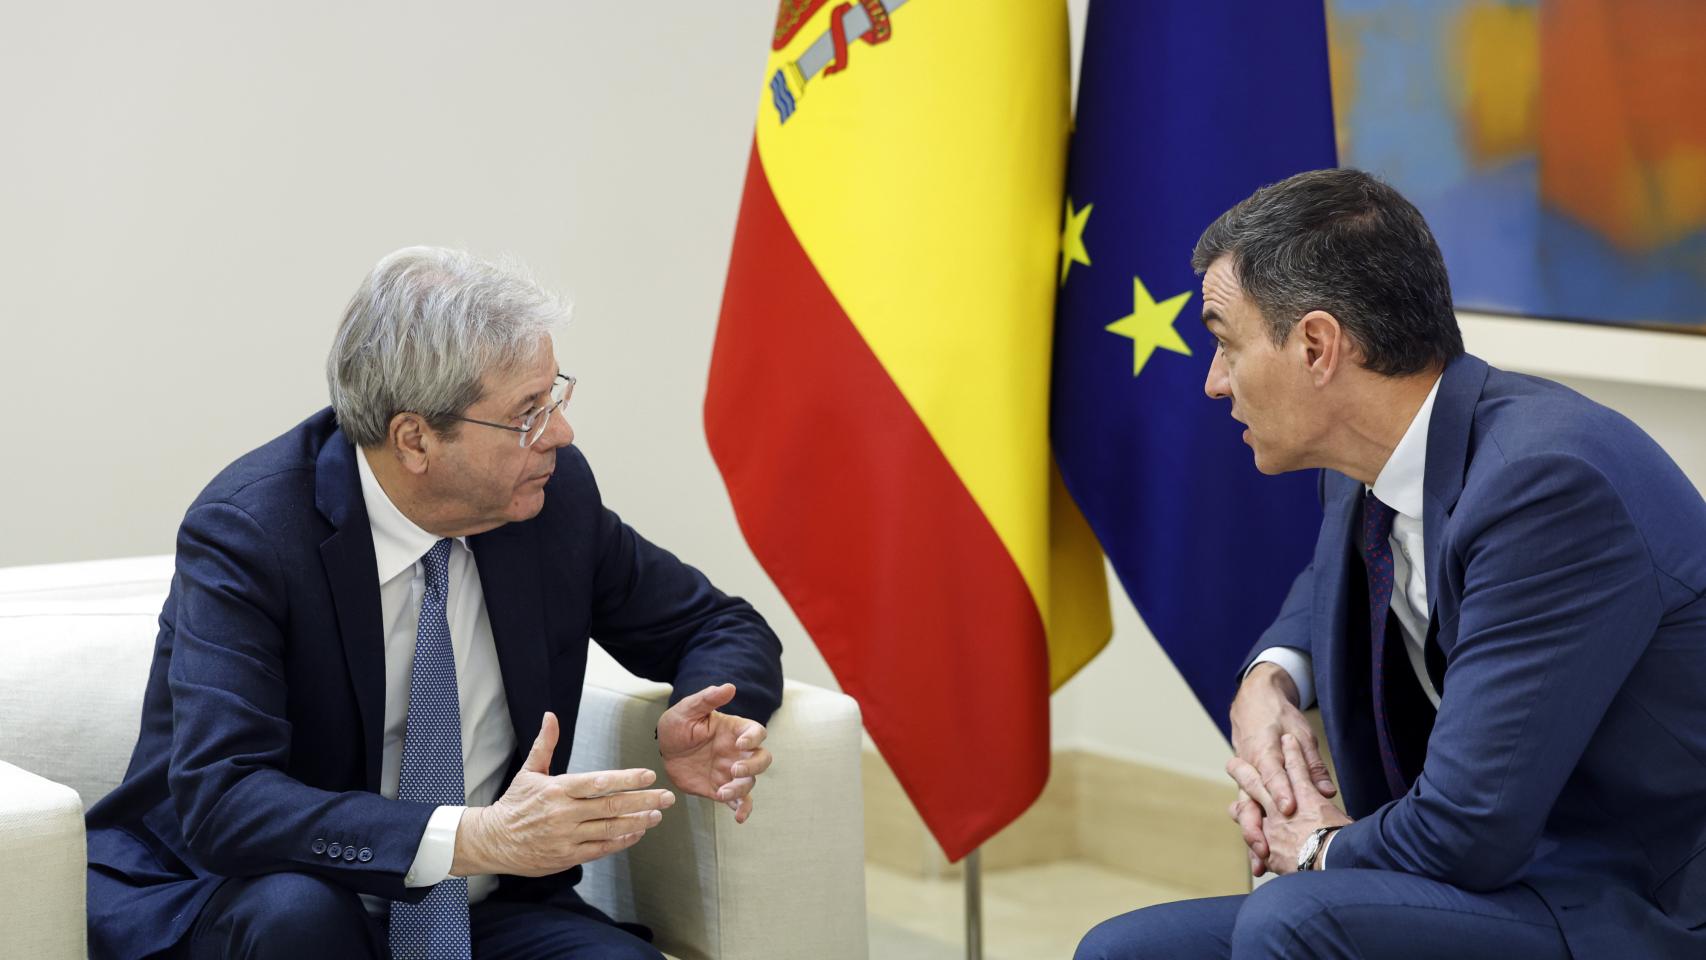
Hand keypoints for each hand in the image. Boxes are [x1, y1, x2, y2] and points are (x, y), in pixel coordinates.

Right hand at [452, 711, 674, 877]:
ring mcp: (567, 837)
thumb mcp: (529, 771)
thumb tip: (550, 716)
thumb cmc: (515, 804)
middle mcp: (564, 813)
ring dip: (637, 821)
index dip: (625, 779)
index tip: (648, 775)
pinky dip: (621, 840)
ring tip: (656, 815)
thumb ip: (546, 744)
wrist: (493, 841)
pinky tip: (636, 832)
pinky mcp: (568, 856)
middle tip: (667, 797)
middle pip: (611, 806)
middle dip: (643, 801)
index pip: (598, 782)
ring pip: (609, 829)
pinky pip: (601, 848)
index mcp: (557, 789)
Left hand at [657, 683, 772, 823]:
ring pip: (750, 783)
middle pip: (762, 759)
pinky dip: (743, 810)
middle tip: (734, 771)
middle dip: (753, 767)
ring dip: (741, 789)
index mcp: (734, 730)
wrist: (664, 751)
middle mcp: (737, 752)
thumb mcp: (688, 709)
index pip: (756, 732)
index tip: (739, 743)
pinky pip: (739, 802)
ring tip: (722, 792)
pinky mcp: (721, 789)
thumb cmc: (677, 725)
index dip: (753, 738)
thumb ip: (707, 699)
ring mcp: (731, 772)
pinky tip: (738, 818)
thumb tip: (729, 687)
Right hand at [1228, 662, 1336, 874]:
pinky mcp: (1248, 788)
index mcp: (1264, 750)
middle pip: (1250, 800)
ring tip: (1259, 863)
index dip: (1279, 791)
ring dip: (1252, 838)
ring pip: (1246, 813)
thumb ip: (1311, 765)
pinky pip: (1249, 814)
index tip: (1288, 808)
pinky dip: (1254, 836)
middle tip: (1265, 848)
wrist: (1253, 703)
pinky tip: (1259, 860)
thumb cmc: (1279, 716)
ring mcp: (1246, 780)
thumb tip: (1327, 792)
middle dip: (1257, 826)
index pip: (1272, 773)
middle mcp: (1251, 768)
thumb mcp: (1300, 733)